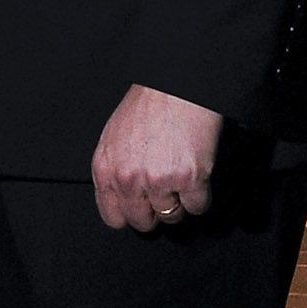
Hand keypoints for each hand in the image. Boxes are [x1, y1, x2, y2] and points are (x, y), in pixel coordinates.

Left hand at [91, 83, 222, 233]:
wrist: (177, 86)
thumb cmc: (148, 105)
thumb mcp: (114, 137)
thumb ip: (115, 169)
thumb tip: (124, 197)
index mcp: (106, 168)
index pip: (114, 217)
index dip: (130, 214)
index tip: (141, 208)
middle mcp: (129, 178)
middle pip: (143, 221)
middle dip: (155, 210)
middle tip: (164, 190)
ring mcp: (159, 181)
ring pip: (172, 216)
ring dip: (180, 200)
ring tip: (180, 173)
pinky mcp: (189, 179)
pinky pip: (197, 206)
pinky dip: (200, 195)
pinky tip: (196, 173)